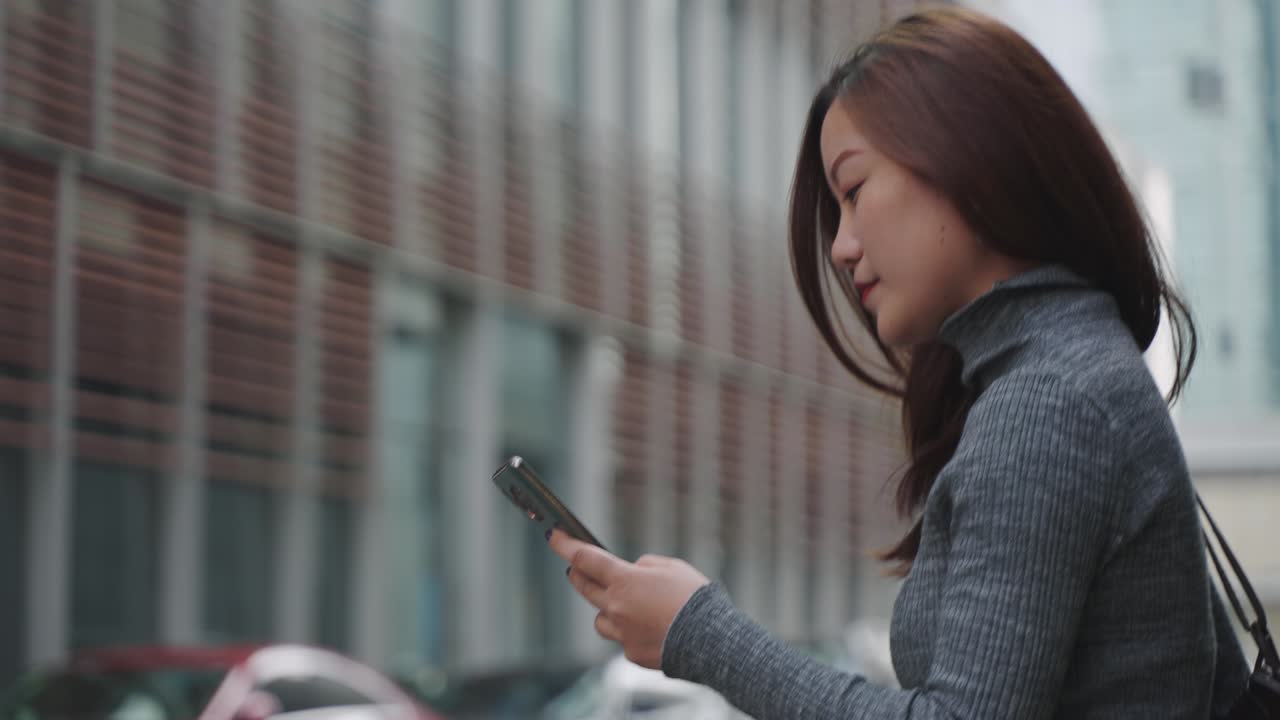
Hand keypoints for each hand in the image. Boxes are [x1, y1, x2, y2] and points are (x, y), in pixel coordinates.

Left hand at [548, 530, 710, 669]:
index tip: (554, 537)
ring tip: (629, 606)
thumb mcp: (672, 567)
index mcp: (624, 581)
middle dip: (578, 574)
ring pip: (601, 618)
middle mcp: (616, 607)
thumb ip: (645, 565)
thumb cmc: (694, 599)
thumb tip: (632, 572)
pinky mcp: (631, 653)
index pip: (586, 558)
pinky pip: (623, 638)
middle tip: (576, 568)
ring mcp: (621, 633)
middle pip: (585, 588)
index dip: (566, 545)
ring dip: (607, 609)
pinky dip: (632, 630)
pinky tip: (653, 628)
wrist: (710, 641)